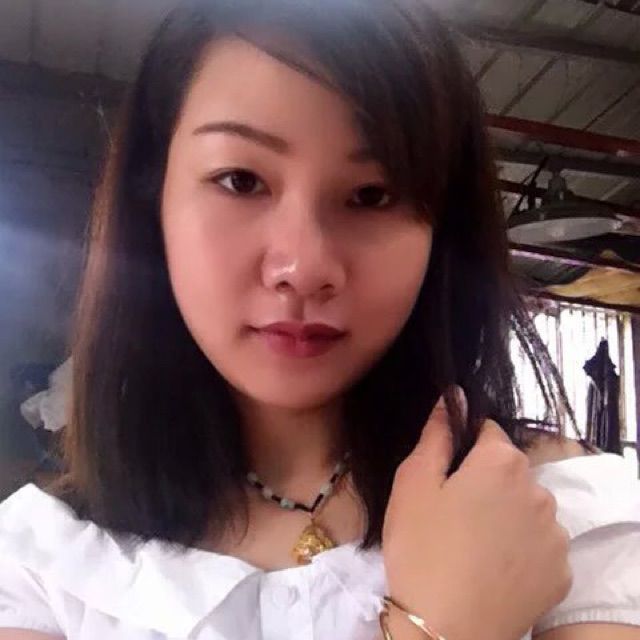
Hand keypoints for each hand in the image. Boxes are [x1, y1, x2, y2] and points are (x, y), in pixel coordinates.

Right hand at [382, 390, 571, 639]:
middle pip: (510, 470)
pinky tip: (495, 567)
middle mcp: (539, 489)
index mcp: (501, 462)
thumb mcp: (413, 482)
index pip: (488, 432)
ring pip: (527, 507)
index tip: (445, 475)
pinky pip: (541, 544)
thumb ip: (437, 434)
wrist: (442, 627)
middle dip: (486, 481)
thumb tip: (454, 396)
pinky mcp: (562, 570)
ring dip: (507, 513)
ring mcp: (555, 533)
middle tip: (453, 514)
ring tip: (474, 545)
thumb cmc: (420, 546)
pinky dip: (522, 548)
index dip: (463, 449)